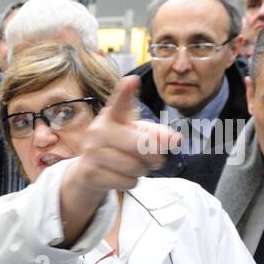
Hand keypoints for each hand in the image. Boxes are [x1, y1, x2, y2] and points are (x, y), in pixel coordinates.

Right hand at [68, 77, 176, 193]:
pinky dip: (131, 182)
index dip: (125, 93)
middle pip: (140, 145)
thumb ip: (159, 134)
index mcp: (112, 116)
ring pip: (135, 167)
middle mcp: (98, 130)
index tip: (131, 81)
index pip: (120, 103)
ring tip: (134, 167)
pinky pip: (126, 181)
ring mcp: (91, 152)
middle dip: (155, 156)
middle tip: (156, 160)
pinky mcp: (90, 173)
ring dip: (142, 171)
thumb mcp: (137, 135)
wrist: (88, 170)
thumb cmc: (119, 147)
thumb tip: (175, 140)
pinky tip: (122, 176)